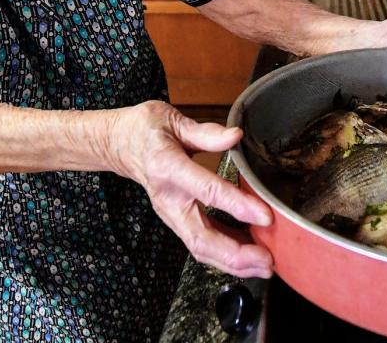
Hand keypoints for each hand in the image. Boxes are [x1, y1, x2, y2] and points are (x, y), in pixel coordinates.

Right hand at [104, 100, 273, 277]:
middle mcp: (168, 199)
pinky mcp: (176, 220)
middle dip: (236, 254)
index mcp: (168, 168)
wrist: (119, 143)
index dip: (237, 205)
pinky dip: (225, 254)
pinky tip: (248, 255)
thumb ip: (206, 133)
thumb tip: (236, 136)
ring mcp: (170, 214)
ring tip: (264, 265)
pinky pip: (200, 243)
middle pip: (201, 237)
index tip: (265, 215)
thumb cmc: (145, 129)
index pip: (207, 191)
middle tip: (267, 259)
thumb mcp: (173, 121)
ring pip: (200, 248)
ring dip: (233, 262)